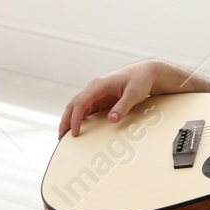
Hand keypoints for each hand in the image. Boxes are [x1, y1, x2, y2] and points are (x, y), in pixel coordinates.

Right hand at [57, 60, 209, 138]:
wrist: (147, 72)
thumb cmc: (141, 80)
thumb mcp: (134, 94)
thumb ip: (123, 106)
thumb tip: (112, 120)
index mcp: (99, 85)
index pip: (81, 103)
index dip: (75, 118)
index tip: (75, 133)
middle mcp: (94, 87)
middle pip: (73, 104)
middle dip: (66, 120)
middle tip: (61, 138)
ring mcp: (96, 92)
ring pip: (77, 106)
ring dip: (70, 119)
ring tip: (66, 135)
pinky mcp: (101, 97)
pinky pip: (86, 108)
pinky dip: (79, 118)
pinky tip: (78, 128)